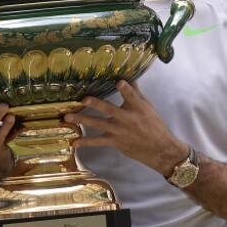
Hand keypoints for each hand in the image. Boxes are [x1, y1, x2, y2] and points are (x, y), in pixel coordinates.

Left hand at [65, 81, 186, 175]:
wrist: (159, 149)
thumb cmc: (154, 125)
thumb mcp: (148, 107)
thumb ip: (136, 93)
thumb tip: (128, 78)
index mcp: (138, 108)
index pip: (132, 96)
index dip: (125, 88)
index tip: (118, 82)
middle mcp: (127, 118)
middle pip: (109, 109)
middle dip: (96, 104)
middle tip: (83, 99)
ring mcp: (119, 131)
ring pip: (98, 124)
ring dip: (82, 119)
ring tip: (67, 117)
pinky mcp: (115, 141)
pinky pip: (98, 142)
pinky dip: (86, 142)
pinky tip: (74, 143)